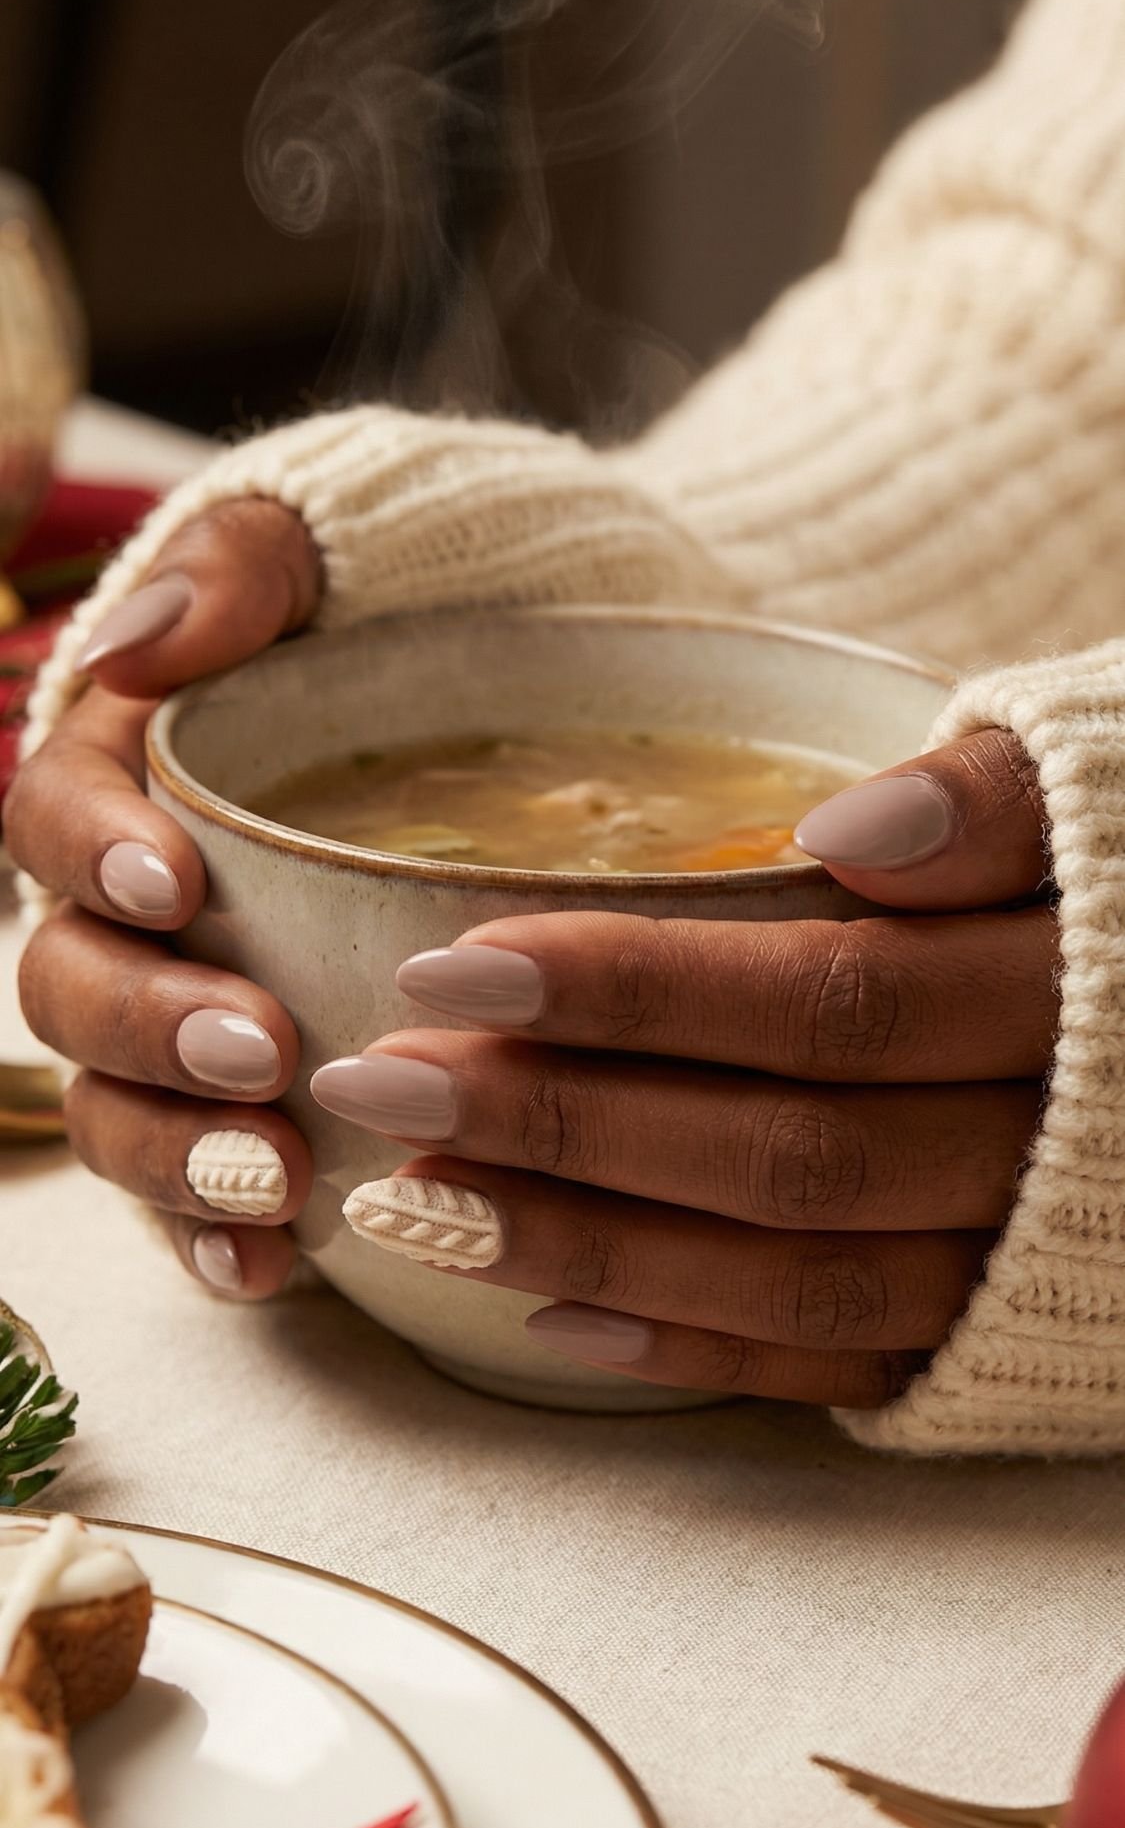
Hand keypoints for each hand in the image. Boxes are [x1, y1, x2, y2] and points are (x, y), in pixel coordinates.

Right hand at [7, 499, 320, 1296]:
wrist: (489, 719)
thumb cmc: (394, 635)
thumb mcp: (331, 562)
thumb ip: (241, 572)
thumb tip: (146, 641)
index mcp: (121, 782)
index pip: (53, 816)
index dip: (93, 856)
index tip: (179, 886)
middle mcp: (125, 915)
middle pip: (72, 984)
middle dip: (150, 1026)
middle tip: (255, 1048)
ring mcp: (172, 1022)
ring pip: (118, 1103)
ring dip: (176, 1150)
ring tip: (269, 1179)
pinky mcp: (230, 1109)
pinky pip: (191, 1188)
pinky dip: (216, 1233)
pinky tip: (272, 1265)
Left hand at [311, 728, 1057, 1407]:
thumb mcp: (1115, 781)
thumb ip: (1003, 799)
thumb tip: (843, 829)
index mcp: (1071, 990)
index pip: (826, 996)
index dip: (635, 989)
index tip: (455, 962)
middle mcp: (1050, 1144)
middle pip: (784, 1147)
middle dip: (565, 1120)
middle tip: (382, 1084)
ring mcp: (1025, 1256)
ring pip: (797, 1274)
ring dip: (594, 1244)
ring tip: (420, 1205)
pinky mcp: (1002, 1334)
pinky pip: (845, 1366)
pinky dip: (697, 1351)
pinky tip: (554, 1321)